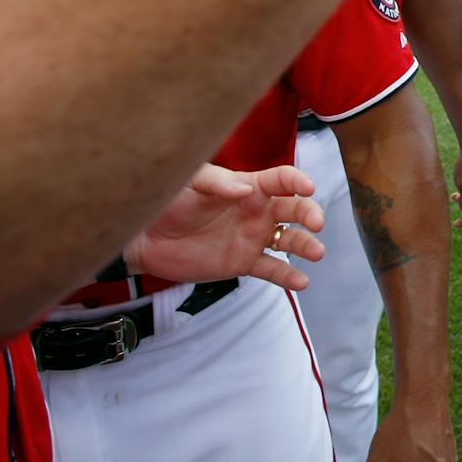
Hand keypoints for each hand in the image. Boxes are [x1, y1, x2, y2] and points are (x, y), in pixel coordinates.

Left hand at [125, 163, 325, 290]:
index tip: (307, 187)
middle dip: (310, 213)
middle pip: (294, 209)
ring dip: (306, 244)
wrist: (145, 236)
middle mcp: (257, 211)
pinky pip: (271, 269)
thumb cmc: (168, 200)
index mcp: (248, 186)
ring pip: (289, 240)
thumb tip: (245, 190)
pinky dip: (287, 276)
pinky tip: (301, 281)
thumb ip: (218, 183)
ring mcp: (252, 238)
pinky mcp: (243, 263)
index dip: (297, 180)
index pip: (281, 179)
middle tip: (316, 223)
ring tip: (316, 252)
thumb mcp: (190, 182)